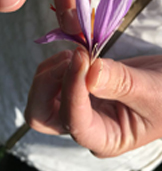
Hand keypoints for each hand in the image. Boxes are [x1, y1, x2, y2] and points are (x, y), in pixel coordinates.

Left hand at [25, 48, 161, 157]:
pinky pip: (51, 80)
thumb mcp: (153, 91)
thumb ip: (121, 83)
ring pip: (41, 96)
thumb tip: (90, 72)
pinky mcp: (74, 90)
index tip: (82, 60)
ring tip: (79, 53)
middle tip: (70, 58)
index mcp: (105, 139)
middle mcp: (85, 127)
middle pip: (41, 116)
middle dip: (47, 85)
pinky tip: (78, 53)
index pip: (74, 122)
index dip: (73, 90)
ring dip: (51, 71)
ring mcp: (76, 108)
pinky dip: (56, 64)